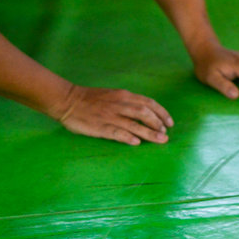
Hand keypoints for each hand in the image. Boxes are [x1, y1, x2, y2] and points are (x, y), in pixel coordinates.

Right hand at [54, 85, 173, 145]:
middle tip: (166, 133)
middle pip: (145, 113)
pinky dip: (128, 137)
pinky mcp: (100, 126)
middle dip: (159, 123)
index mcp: (124, 95)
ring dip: (150, 133)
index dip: (162, 113)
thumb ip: (128, 102)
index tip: (170, 122)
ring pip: (135, 124)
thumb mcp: (113, 95)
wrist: (68, 100)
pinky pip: (117, 132)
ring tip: (161, 140)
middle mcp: (120, 104)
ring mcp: (110, 116)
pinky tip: (137, 143)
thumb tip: (145, 112)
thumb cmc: (91, 98)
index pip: (149, 103)